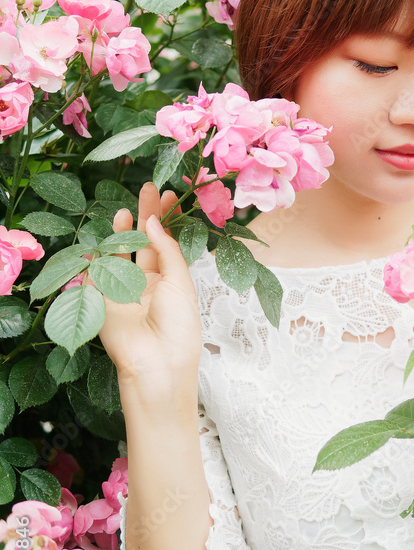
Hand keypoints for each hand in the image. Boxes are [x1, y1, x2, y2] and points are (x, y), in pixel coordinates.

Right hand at [96, 183, 201, 385]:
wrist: (157, 361)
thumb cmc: (179, 324)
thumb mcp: (180, 281)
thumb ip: (165, 249)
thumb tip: (152, 220)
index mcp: (171, 282)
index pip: (166, 243)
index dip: (166, 219)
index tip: (168, 195)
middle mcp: (147, 284)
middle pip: (143, 243)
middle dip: (145, 215)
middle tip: (147, 188)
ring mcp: (123, 290)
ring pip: (120, 254)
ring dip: (122, 231)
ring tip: (125, 210)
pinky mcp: (102, 300)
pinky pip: (97, 273)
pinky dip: (98, 255)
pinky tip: (102, 239)